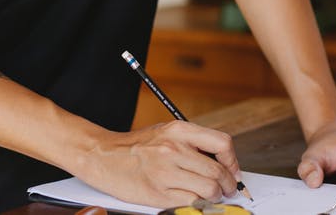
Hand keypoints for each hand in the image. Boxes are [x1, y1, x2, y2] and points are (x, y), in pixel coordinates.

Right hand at [75, 120, 242, 207]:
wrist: (102, 156)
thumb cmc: (135, 146)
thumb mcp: (165, 133)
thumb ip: (191, 143)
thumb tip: (222, 162)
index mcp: (178, 130)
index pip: (222, 143)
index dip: (233, 161)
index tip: (233, 172)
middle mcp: (173, 149)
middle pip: (218, 172)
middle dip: (228, 185)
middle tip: (226, 190)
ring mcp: (165, 172)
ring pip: (209, 190)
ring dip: (215, 197)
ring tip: (210, 196)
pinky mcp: (158, 193)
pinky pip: (191, 203)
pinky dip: (198, 205)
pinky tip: (194, 201)